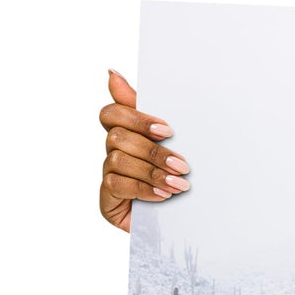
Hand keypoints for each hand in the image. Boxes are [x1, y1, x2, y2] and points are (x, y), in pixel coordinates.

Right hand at [98, 69, 189, 232]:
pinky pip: (116, 185)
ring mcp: (108, 175)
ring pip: (118, 160)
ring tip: (179, 185)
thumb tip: (111, 73)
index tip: (166, 130)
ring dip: (152, 172)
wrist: (187, 221)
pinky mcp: (107, 199)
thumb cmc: (179, 176)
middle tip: (183, 164)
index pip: (112, 113)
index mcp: (127, 133)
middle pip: (117, 137)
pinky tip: (163, 197)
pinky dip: (143, 189)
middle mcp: (113, 152)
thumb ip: (148, 111)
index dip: (136, 118)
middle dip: (153, 151)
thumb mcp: (174, 142)